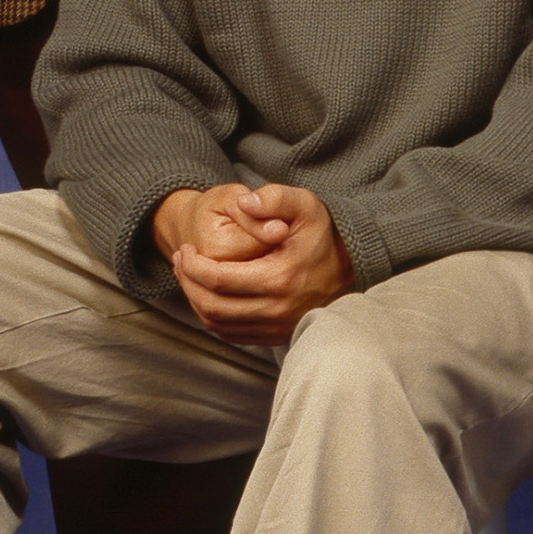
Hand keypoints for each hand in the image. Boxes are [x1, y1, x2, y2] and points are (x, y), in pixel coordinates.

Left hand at [153, 181, 354, 344]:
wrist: (351, 267)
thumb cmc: (323, 235)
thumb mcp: (305, 205)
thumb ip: (275, 197)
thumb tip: (244, 202)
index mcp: (279, 278)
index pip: (218, 280)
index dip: (192, 267)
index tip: (185, 250)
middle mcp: (276, 309)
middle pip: (212, 306)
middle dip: (187, 283)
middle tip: (181, 261)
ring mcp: (276, 326)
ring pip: (218, 324)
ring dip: (196, 301)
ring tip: (190, 276)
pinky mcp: (275, 335)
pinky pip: (231, 334)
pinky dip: (213, 317)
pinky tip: (208, 294)